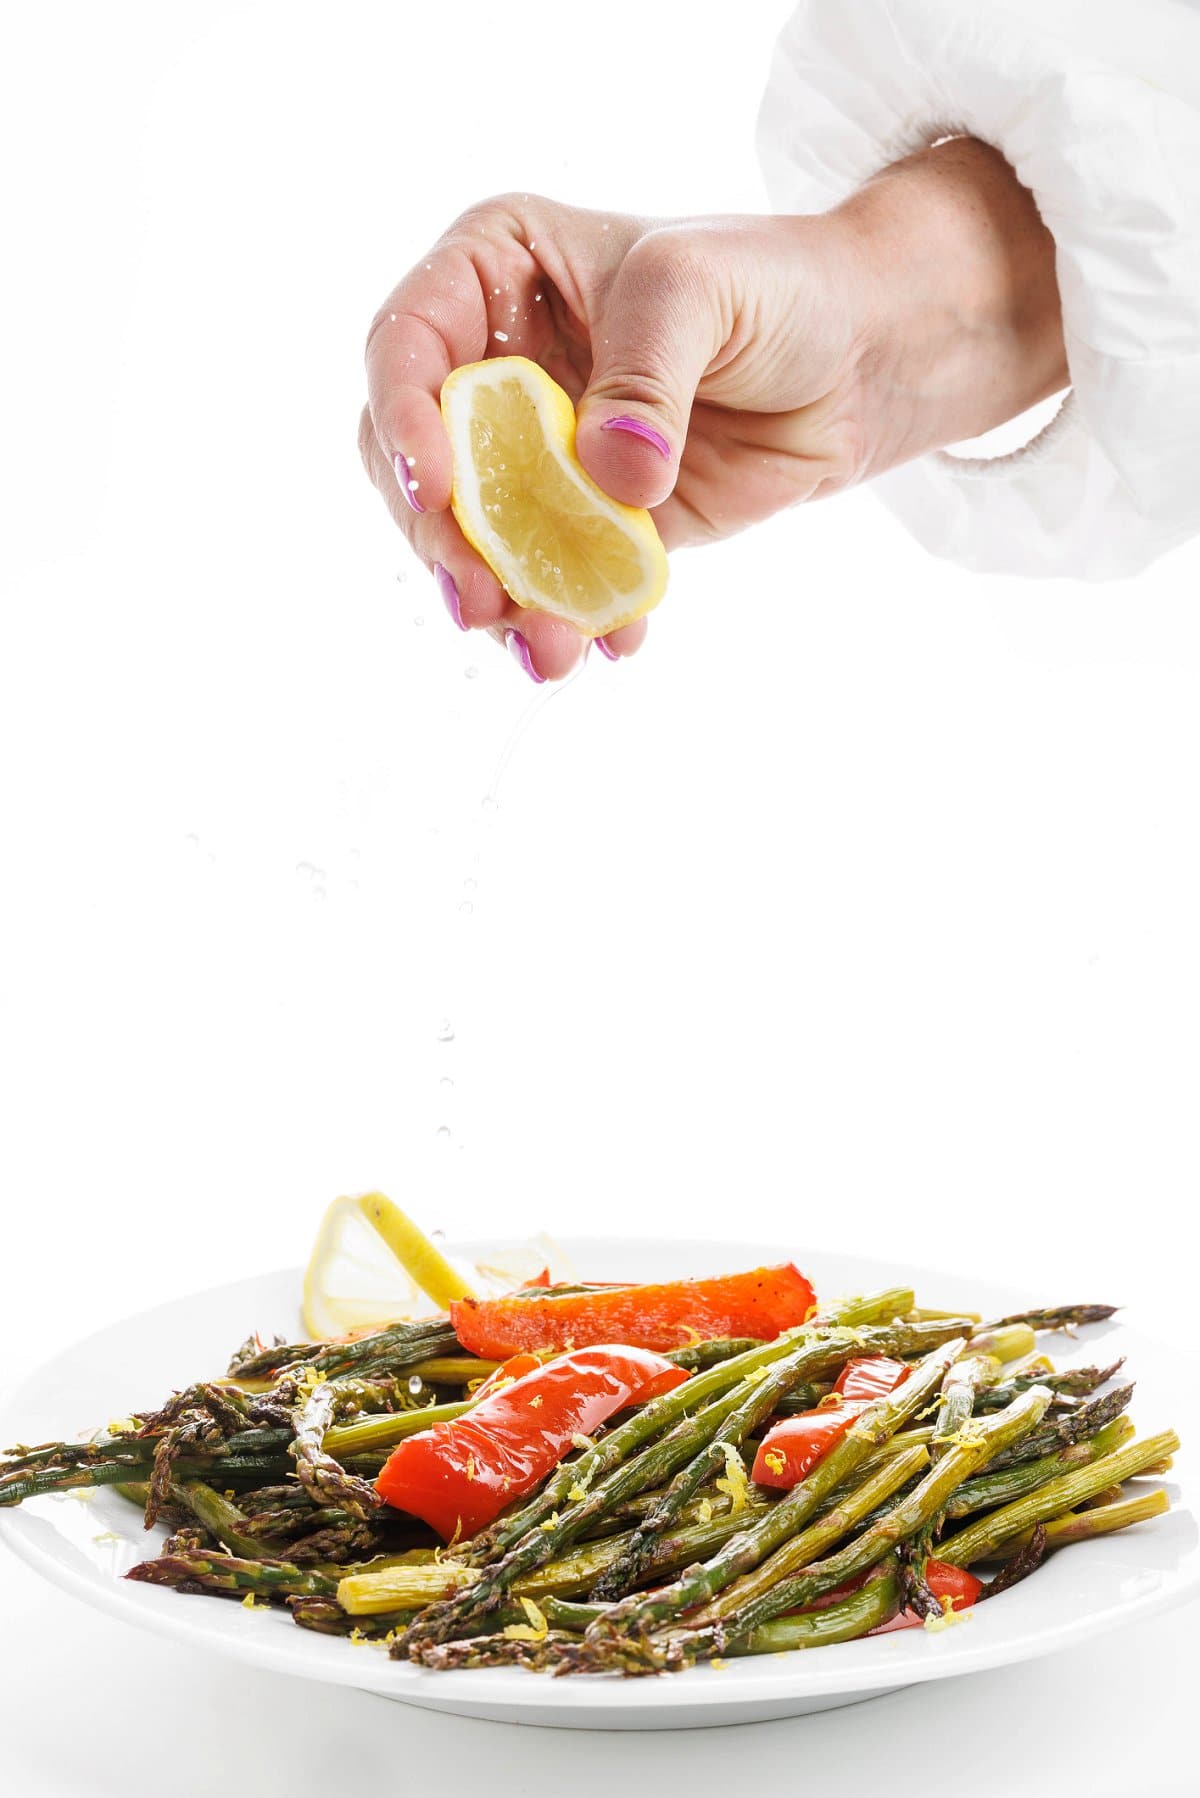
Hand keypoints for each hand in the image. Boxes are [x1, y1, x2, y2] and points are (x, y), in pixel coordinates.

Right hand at [360, 140, 1065, 680]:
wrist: (860, 357)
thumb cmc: (776, 283)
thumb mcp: (698, 291)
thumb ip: (645, 377)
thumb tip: (610, 477)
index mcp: (494, 274)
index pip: (407, 343)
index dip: (402, 416)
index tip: (433, 484)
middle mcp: (500, 367)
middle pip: (422, 463)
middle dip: (443, 540)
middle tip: (477, 599)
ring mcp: (539, 454)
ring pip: (480, 540)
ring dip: (503, 603)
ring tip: (549, 650)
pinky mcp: (589, 523)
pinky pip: (557, 580)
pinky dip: (575, 619)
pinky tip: (611, 643)